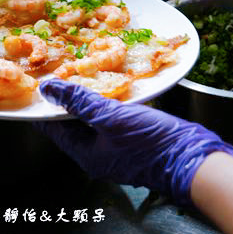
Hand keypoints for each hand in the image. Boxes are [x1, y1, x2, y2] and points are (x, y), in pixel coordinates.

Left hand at [35, 80, 232, 204]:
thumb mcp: (111, 117)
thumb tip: (49, 89)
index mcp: (86, 156)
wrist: (192, 158)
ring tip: (83, 77)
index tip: (40, 86)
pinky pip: (111, 125)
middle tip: (61, 75)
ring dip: (88, 103)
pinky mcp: (133, 145)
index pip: (54, 129)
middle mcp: (98, 157)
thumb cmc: (150, 141)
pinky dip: (106, 107)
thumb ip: (79, 102)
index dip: (45, 107)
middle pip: (73, 127)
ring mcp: (116, 152)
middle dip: (67, 102)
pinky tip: (110, 90)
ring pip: (93, 125)